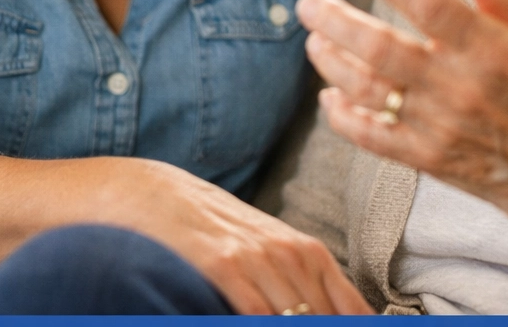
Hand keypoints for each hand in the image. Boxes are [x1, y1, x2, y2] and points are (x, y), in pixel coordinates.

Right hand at [121, 159, 374, 314]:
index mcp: (309, 253)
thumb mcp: (266, 250)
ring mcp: (258, 258)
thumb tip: (337, 314)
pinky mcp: (224, 264)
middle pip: (325, 317)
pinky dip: (264, 325)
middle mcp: (291, 254)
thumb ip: (302, 283)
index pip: (351, 310)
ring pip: (297, 317)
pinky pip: (257, 313)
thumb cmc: (215, 227)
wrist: (156, 194)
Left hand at [295, 0, 507, 289]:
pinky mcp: (427, 159)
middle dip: (336, 21)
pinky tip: (329, 95)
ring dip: (333, 63)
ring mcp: (439, 125)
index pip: (426, 0)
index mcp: (488, 47)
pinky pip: (373, 137)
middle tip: (308, 2)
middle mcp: (459, 85)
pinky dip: (344, 117)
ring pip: (369, 90)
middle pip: (382, 49)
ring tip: (314, 39)